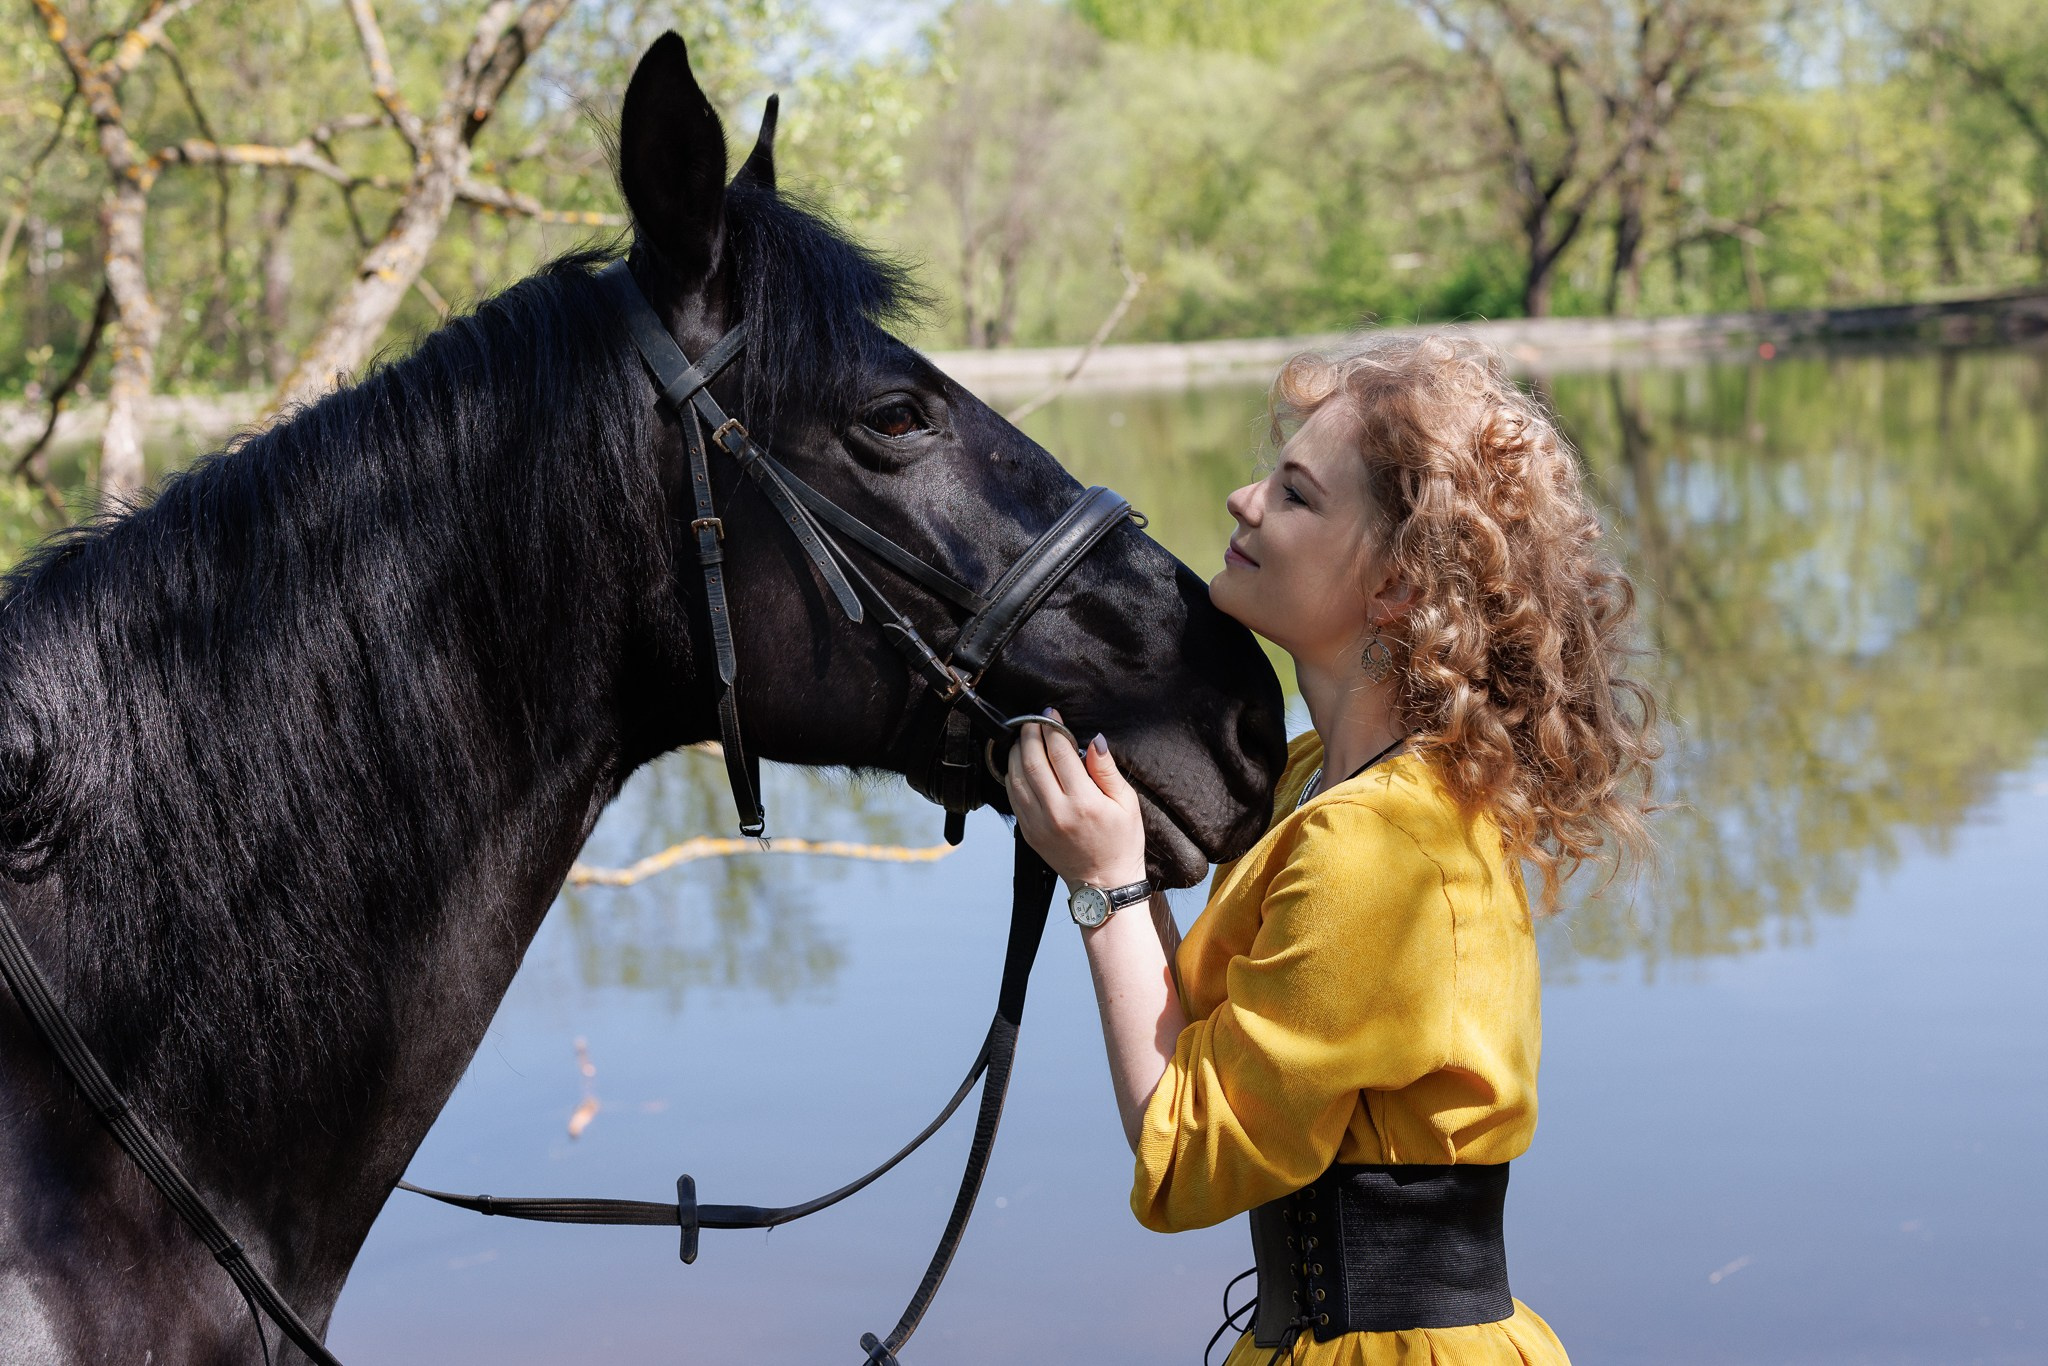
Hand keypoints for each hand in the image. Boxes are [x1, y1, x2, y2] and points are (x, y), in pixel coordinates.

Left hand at [1006, 708, 1146, 889]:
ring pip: (1016, 777)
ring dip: (1016, 752)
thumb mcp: (1126, 803)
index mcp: (1083, 802)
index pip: (1059, 754)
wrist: (1104, 884)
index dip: (1053, 729)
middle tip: (1032, 720)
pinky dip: (1012, 774)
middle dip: (1030, 734)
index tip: (1051, 714)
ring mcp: (1038, 824)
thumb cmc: (1121, 841)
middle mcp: (1056, 812)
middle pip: (1032, 761)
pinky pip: (1013, 796)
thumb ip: (1107, 770)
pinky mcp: (1028, 832)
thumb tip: (1094, 740)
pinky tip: (1018, 763)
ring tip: (1023, 737)